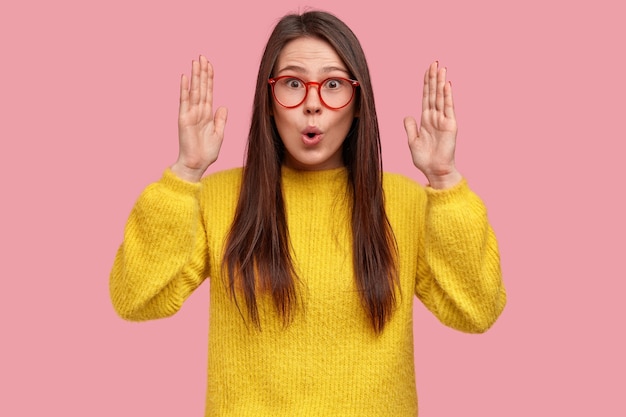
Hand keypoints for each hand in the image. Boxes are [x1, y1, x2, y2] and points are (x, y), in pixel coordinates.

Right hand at [171, 55, 227, 181]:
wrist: (197, 164)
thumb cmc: (207, 152)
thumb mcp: (219, 134)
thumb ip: (221, 120)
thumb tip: (223, 106)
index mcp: (207, 114)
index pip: (209, 91)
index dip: (210, 78)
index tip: (210, 64)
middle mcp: (198, 111)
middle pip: (201, 87)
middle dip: (202, 72)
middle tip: (202, 56)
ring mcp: (190, 114)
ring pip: (194, 90)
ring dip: (195, 76)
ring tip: (195, 61)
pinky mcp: (184, 119)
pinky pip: (184, 101)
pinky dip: (185, 89)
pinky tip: (185, 77)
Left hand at [403, 61, 461, 188]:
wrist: (435, 171)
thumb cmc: (424, 159)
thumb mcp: (412, 141)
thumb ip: (410, 127)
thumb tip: (407, 115)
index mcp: (426, 120)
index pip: (426, 97)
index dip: (426, 84)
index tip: (427, 70)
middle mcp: (435, 117)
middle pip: (434, 93)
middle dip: (433, 78)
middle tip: (434, 62)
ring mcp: (443, 120)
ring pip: (441, 97)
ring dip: (441, 83)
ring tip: (441, 68)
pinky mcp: (450, 125)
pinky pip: (448, 108)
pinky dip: (447, 96)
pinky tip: (447, 85)